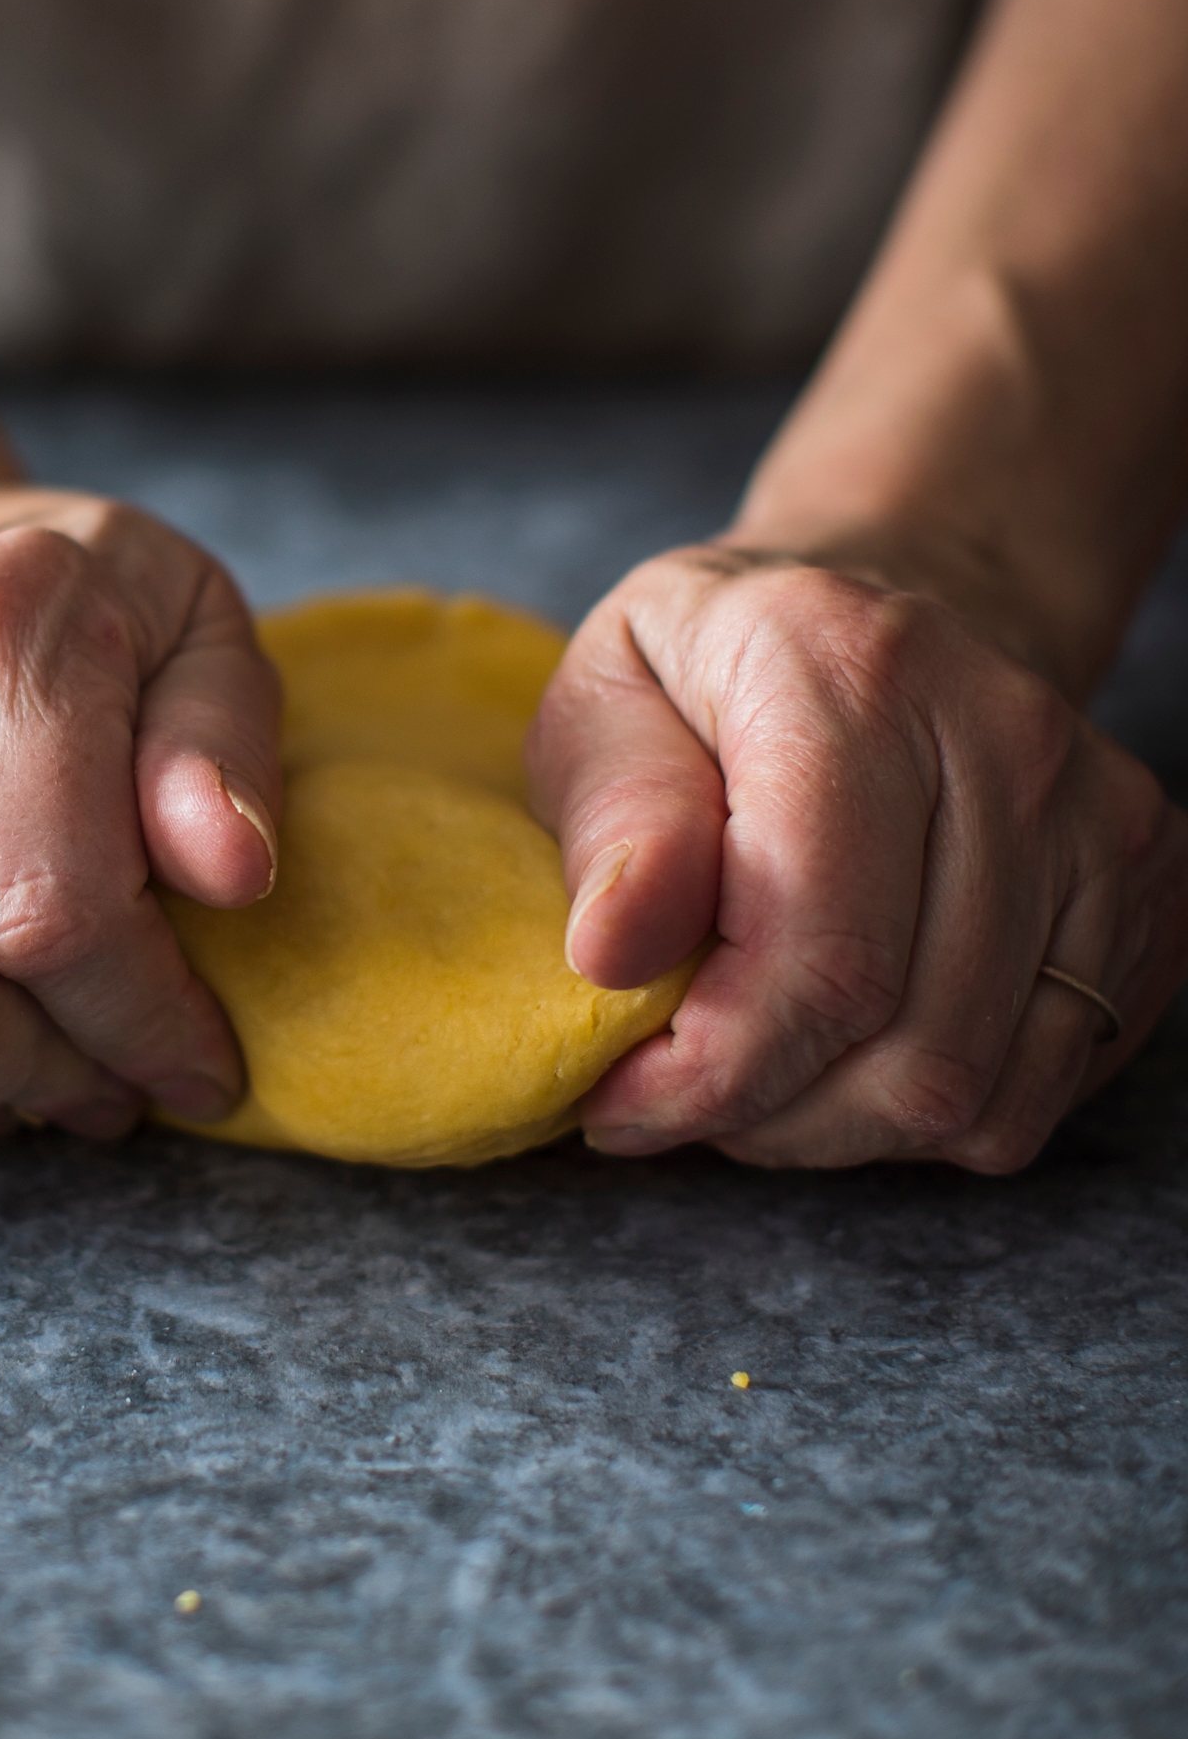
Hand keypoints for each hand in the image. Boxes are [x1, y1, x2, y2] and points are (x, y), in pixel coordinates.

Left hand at [525, 543, 1187, 1170]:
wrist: (892, 608)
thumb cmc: (715, 673)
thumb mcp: (605, 699)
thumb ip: (612, 822)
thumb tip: (611, 953)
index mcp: (858, 675)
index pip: (821, 956)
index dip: (711, 1074)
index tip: (618, 1101)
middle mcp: (1011, 740)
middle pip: (912, 1051)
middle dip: (764, 1119)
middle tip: (673, 1093)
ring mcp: (1105, 821)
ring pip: (979, 1098)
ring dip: (836, 1129)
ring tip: (751, 1067)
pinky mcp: (1154, 893)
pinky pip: (1038, 1093)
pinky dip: (923, 1118)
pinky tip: (843, 1046)